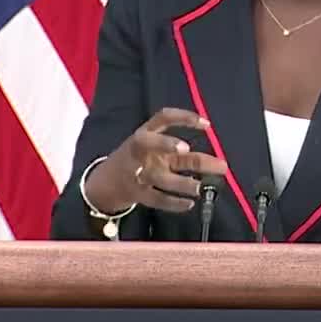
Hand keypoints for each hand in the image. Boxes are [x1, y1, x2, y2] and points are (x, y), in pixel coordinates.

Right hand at [85, 108, 227, 213]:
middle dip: (166, 144)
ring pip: (159, 176)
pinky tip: (189, 203)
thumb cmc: (139, 159)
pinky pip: (157, 199)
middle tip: (187, 149)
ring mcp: (137, 173)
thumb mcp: (153, 149)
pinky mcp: (137, 194)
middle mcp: (140, 151)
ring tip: (201, 187)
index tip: (206, 124)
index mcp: (145, 133)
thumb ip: (178, 151)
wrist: (105, 182)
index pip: (163, 118)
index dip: (183, 118)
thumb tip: (214, 161)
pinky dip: (173, 203)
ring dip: (182, 182)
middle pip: (150, 143)